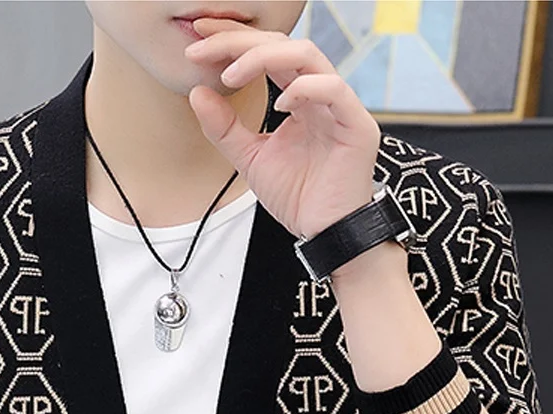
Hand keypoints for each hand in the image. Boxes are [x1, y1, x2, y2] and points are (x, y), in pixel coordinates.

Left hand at [184, 16, 380, 240]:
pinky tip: (280, 104)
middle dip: (240, 41)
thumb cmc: (299, 197)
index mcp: (299, 97)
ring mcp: (339, 106)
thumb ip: (225, 129)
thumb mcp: (250, 159)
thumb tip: (197, 93)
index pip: (267, 53)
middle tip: (204, 48)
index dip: (233, 43)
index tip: (197, 46)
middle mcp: (319, 94)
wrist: (324, 232)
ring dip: (264, 57)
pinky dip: (303, 90)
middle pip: (283, 44)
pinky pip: (333, 90)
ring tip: (232, 75)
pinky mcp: (356, 125)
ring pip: (307, 55)